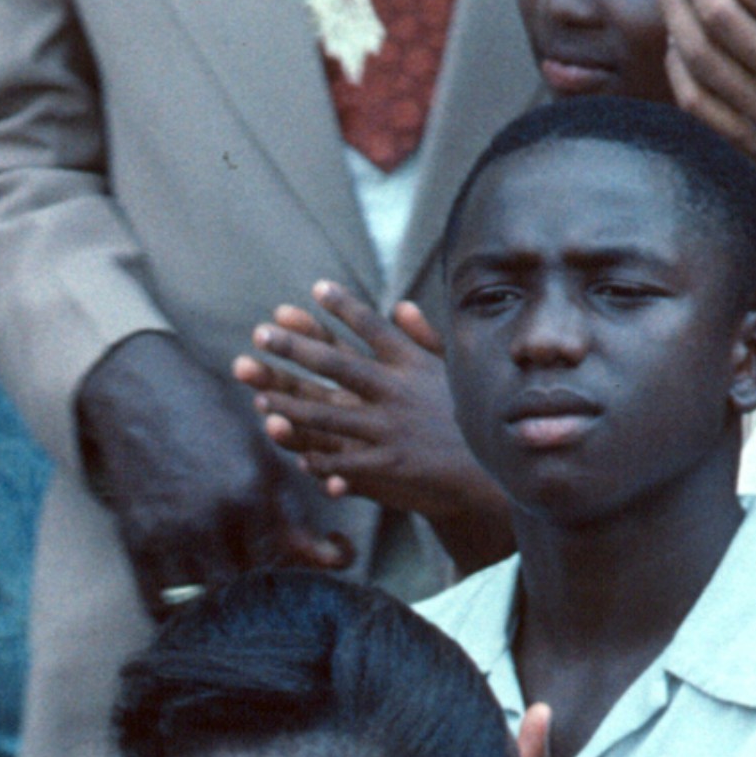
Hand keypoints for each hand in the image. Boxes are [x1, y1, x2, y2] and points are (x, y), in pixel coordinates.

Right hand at [75, 333, 346, 613]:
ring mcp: (171, 532)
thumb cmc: (209, 418)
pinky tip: (193, 605)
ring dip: (224, 607)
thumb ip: (292, 510)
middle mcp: (212, 518)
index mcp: (249, 492)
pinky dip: (177, 612)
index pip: (293, 559)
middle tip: (277, 586)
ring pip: (207, 601)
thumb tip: (330, 557)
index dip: (317, 570)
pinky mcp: (137, 539)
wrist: (139, 391)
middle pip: (252, 586)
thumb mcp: (259, 455)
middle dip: (269, 591)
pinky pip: (158, 601)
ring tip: (237, 601)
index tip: (327, 562)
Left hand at [237, 283, 498, 534]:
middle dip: (295, 347)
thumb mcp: (454, 371)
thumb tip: (401, 305)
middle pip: (336, 364)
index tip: (316, 287)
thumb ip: (424, 338)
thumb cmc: (470, 416)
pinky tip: (292, 452)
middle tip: (261, 332)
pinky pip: (343, 460)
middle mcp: (397, 391)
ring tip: (257, 395)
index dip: (343, 307)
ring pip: (327, 414)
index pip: (373, 328)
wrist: (497, 469)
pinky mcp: (390, 465)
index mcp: (411, 365)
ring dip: (288, 404)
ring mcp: (390, 429)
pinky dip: (317, 457)